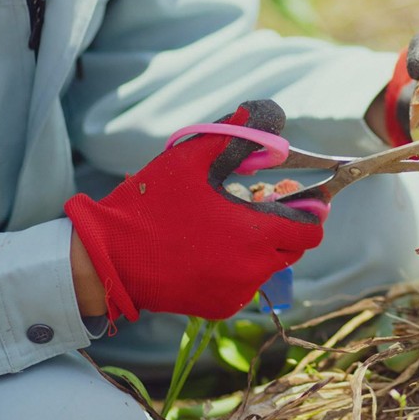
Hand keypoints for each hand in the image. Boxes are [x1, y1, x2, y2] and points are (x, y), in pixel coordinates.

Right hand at [65, 100, 326, 321]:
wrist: (108, 258)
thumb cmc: (149, 205)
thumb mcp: (191, 159)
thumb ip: (235, 136)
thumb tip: (265, 112)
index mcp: (255, 233)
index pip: (310, 231)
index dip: (306, 214)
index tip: (290, 202)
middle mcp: (253, 269)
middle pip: (291, 250)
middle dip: (281, 230)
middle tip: (253, 211)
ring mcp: (235, 293)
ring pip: (266, 269)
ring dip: (256, 251)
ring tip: (223, 230)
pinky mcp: (217, 308)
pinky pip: (241, 287)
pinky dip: (234, 271)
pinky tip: (206, 253)